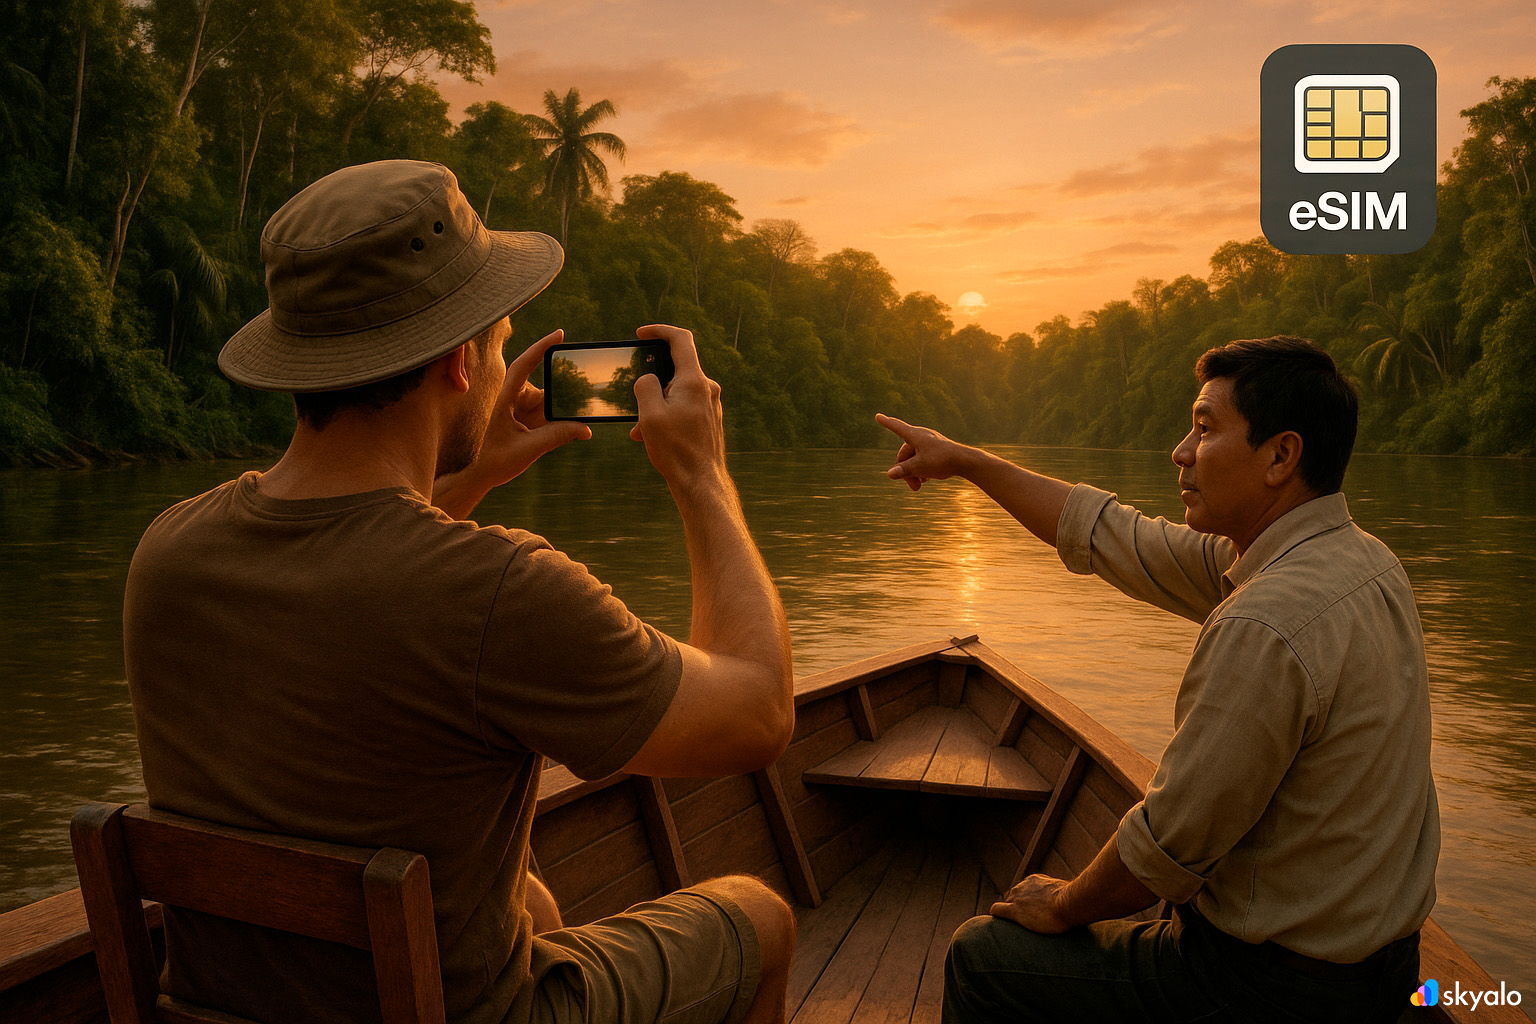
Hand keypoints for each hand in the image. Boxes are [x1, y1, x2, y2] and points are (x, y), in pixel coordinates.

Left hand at [474, 328, 591, 484]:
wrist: (481, 474)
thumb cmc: (494, 460)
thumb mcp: (527, 449)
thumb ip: (556, 437)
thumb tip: (584, 428)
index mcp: (505, 398)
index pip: (524, 365)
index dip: (541, 347)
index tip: (560, 335)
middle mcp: (514, 398)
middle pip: (547, 388)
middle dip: (565, 394)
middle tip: (586, 397)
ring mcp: (522, 409)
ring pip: (552, 403)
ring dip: (566, 412)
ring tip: (584, 422)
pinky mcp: (529, 420)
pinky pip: (552, 416)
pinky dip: (563, 423)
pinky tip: (578, 431)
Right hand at [628, 324, 727, 492]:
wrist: (701, 483)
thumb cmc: (676, 450)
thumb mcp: (649, 415)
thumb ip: (645, 386)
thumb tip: (647, 378)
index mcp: (694, 381)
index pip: (680, 339)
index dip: (659, 330)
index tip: (641, 333)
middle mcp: (707, 388)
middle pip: (675, 369)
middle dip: (651, 381)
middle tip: (634, 397)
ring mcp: (710, 404)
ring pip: (676, 392)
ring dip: (655, 404)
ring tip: (640, 427)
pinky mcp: (708, 418)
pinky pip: (683, 407)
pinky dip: (666, 415)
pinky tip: (651, 435)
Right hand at [875, 413, 975, 491]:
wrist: (965, 462)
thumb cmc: (942, 460)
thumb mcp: (920, 467)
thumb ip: (904, 470)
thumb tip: (889, 474)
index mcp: (915, 435)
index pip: (897, 427)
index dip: (886, 422)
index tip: (878, 416)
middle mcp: (921, 436)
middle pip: (904, 454)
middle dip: (906, 471)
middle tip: (914, 487)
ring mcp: (928, 443)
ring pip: (913, 459)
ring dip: (913, 473)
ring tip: (919, 487)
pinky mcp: (935, 450)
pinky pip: (922, 459)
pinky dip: (921, 469)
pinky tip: (927, 479)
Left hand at [990, 873, 1073, 933]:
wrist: (1069, 904)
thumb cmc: (1073, 900)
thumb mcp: (1067, 892)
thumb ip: (1061, 894)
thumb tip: (1073, 899)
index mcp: (1034, 880)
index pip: (1024, 889)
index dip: (1027, 900)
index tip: (1033, 909)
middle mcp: (1023, 886)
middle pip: (1013, 896)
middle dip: (1017, 906)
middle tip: (1027, 920)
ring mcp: (1018, 898)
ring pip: (1006, 903)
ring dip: (1009, 912)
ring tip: (1015, 925)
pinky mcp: (1015, 911)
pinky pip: (997, 910)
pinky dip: (996, 914)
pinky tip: (997, 920)